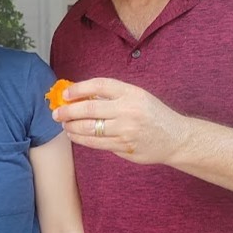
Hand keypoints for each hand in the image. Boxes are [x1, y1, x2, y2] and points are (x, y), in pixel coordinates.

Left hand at [53, 77, 189, 164]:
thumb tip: (79, 95)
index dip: (78, 88)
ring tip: (64, 125)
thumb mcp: (137, 97)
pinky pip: (95, 143)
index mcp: (131, 93)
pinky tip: (74, 135)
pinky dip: (80, 139)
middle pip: (89, 109)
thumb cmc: (151, 114)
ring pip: (89, 128)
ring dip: (71, 126)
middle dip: (68, 111)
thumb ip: (112, 96)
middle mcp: (129, 110)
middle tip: (56, 113)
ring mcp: (126, 130)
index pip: (99, 85)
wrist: (175, 138)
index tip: (66, 93)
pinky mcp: (124, 146)